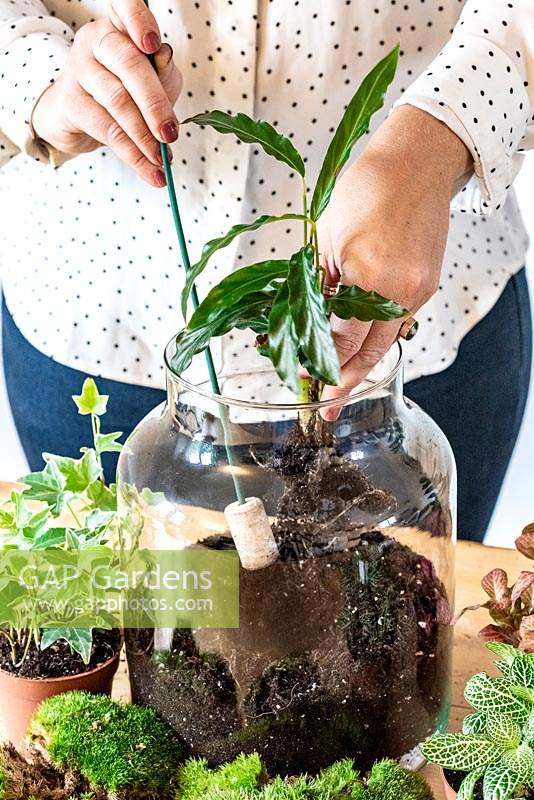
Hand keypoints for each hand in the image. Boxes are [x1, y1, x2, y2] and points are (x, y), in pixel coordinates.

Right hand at [31, 0, 181, 186]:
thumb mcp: (154, 78)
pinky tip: (150, 170)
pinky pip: (107, 130)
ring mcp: (79, 68)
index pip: (125, 6)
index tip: (154, 44)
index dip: (139, 20)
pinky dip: (133, 154)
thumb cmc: (127, 90)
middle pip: (129, 65)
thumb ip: (163, 69)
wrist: (82, 116)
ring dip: (145, 138)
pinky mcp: (71, 102)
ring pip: (118, 102)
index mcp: (120, 25)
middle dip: (155, 104)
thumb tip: (164, 56)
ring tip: (163, 162)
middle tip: (171, 134)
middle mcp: (96, 39)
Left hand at [318, 105, 471, 419]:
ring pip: (387, 341)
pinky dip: (378, 334)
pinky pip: (399, 321)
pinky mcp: (427, 285)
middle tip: (327, 406)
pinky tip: (361, 341)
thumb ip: (317, 287)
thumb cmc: (366, 191)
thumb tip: (306, 324)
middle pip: (371, 353)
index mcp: (369, 276)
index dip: (321, 361)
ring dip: (363, 362)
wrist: (416, 164)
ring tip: (341, 380)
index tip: (304, 373)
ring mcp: (419, 290)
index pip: (342, 338)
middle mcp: (401, 290)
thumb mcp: (325, 238)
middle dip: (346, 383)